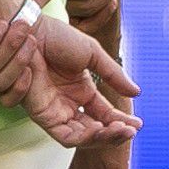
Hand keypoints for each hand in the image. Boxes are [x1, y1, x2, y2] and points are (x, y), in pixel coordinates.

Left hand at [22, 19, 140, 150]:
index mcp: (81, 91)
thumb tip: (136, 92)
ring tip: (118, 131)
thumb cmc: (57, 37)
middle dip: (113, 133)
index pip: (104, 114)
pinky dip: (82, 137)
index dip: (120, 121)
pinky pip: (63, 135)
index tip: (137, 124)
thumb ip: (113, 75)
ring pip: (80, 137)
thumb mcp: (92, 54)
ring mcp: (54, 111)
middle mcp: (68, 104)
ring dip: (101, 138)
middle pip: (94, 130)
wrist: (30, 31)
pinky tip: (98, 129)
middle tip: (130, 131)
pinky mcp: (41, 115)